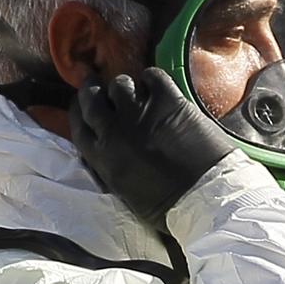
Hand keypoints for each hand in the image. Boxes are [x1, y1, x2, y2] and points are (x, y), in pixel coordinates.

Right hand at [69, 68, 236, 228]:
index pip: (79, 125)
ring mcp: (141, 113)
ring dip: (125, 85)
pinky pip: (153, 76)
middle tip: (95, 82)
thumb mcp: (124, 193)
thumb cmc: (168, 206)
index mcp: (102, 157)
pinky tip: (157, 84)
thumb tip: (106, 153)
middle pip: (92, 99)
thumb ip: (110, 168)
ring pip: (120, 84)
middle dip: (92, 88)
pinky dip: (152, 77)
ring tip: (134, 89)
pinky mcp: (169, 102)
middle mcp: (114, 131)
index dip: (78, 110)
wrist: (205, 198)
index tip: (81, 104)